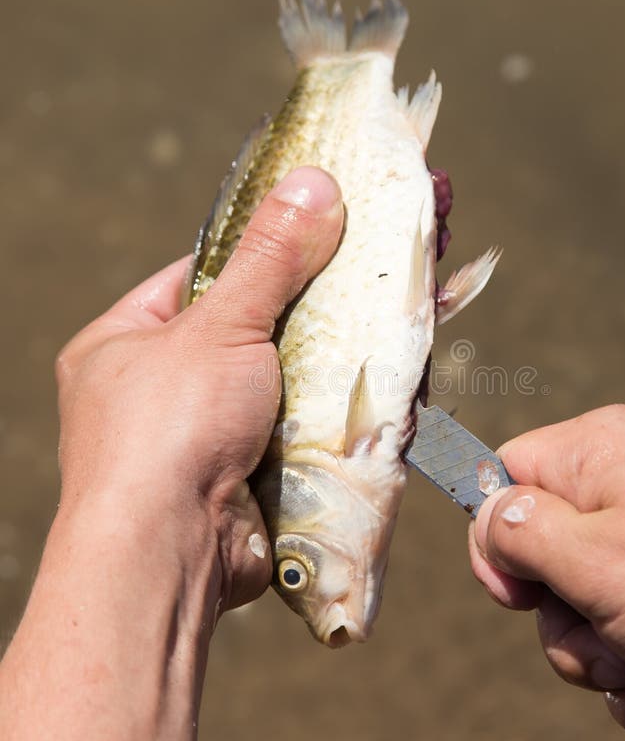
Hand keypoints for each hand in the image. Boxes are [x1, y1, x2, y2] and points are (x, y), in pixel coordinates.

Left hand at [56, 165, 342, 609]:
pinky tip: (375, 386)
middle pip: (249, 329)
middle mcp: (158, 390)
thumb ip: (269, 258)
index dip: (259, 253)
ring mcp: (202, 437)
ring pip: (282, 382)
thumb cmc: (171, 430)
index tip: (316, 234)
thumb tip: (315, 183)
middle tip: (367, 278)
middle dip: (308, 310)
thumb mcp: (220, 326)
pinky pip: (297, 426)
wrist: (172, 557)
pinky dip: (333, 409)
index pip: (199, 276)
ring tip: (382, 327)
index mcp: (126, 343)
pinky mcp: (242, 475)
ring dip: (329, 363)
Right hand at [469, 404, 624, 740]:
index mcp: (596, 453)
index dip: (498, 540)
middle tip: (615, 651)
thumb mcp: (593, 559)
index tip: (518, 596)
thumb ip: (518, 533)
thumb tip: (488, 519)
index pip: (506, 477)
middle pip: (547, 561)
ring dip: (617, 670)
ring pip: (593, 613)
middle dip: (572, 629)